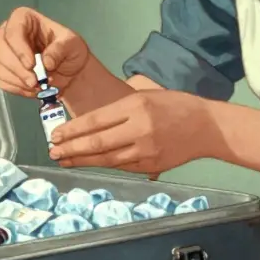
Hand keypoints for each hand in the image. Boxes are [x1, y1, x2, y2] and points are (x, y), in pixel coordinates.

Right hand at [0, 7, 90, 97]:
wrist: (71, 73)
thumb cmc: (70, 51)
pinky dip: (17, 88)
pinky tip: (33, 89)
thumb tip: (46, 62)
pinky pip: (2, 81)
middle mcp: (10, 34)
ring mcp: (5, 53)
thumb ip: (60, 50)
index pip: (13, 29)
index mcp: (25, 19)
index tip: (31, 64)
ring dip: (19, 80)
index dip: (19, 48)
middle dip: (17, 68)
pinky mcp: (4, 71)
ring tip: (39, 86)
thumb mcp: (73, 45)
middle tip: (35, 81)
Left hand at [48, 90, 215, 174]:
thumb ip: (121, 106)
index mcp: (136, 106)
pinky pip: (121, 166)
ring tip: (64, 160)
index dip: (73, 129)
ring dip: (82, 160)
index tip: (56, 134)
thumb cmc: (175, 105)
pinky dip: (103, 165)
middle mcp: (139, 129)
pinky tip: (89, 163)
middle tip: (53, 151)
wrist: (206, 126)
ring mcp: (146, 150)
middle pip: (97, 142)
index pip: (96, 119)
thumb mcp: (147, 94)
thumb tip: (92, 119)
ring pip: (106, 159)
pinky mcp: (152, 165)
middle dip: (71, 148)